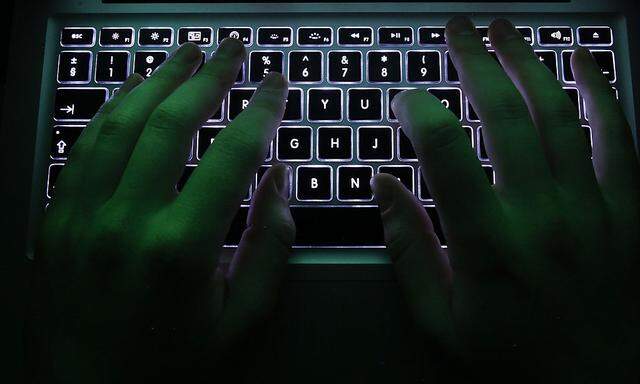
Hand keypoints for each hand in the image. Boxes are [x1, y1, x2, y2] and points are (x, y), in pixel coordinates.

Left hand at [29, 40, 293, 381]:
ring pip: (120, 125)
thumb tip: (280, 180)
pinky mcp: (54, 224)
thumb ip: (270, 247)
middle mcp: (125, 224)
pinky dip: (110, 112)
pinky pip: (82, 150)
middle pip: (171, 125)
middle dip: (208, 78)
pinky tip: (131, 91)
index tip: (275, 84)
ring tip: (185, 55)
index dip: (259, 111)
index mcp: (180, 250)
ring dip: (156, 81)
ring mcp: (81, 220)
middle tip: (231, 49)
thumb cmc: (176, 368)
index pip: (231, 156)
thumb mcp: (243, 322)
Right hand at [375, 17, 639, 380]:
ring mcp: (593, 211)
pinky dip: (600, 93)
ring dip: (528, 62)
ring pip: (560, 116)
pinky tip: (581, 60)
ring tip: (504, 28)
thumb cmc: (512, 355)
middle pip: (505, 117)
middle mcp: (542, 219)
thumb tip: (383, 186)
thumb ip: (408, 249)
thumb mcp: (441, 319)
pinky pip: (620, 138)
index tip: (405, 99)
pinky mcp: (630, 212)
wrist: (599, 382)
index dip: (421, 112)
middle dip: (475, 63)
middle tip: (456, 29)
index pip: (447, 155)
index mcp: (489, 247)